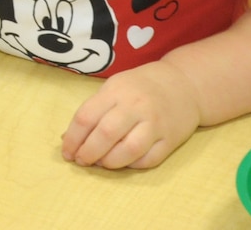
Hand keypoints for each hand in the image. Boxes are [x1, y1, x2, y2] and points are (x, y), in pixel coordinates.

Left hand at [60, 61, 201, 169]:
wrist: (182, 84)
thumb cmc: (140, 87)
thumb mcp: (114, 88)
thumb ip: (93, 110)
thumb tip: (68, 138)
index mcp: (116, 90)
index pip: (86, 117)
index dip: (73, 138)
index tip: (67, 152)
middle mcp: (135, 106)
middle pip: (106, 135)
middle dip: (88, 153)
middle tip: (81, 161)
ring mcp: (155, 123)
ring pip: (128, 150)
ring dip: (109, 162)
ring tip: (101, 163)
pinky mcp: (171, 139)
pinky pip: (148, 160)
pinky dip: (132, 165)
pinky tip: (123, 162)